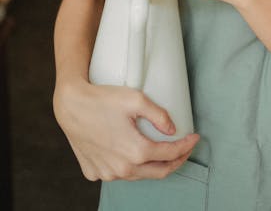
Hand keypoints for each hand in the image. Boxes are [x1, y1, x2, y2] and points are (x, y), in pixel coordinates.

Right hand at [53, 78, 199, 180]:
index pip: (170, 154)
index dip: (186, 146)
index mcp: (136, 152)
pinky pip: (117, 173)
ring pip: (138, 175)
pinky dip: (129, 165)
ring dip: (153, 165)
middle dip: (176, 160)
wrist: (71, 105)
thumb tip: (172, 129)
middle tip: (184, 148)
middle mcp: (122, 169)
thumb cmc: (102, 99)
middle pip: (158, 172)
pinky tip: (131, 152)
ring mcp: (107, 173)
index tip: (194, 137)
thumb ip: (158, 115)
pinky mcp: (94, 171)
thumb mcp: (135, 99)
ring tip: (161, 150)